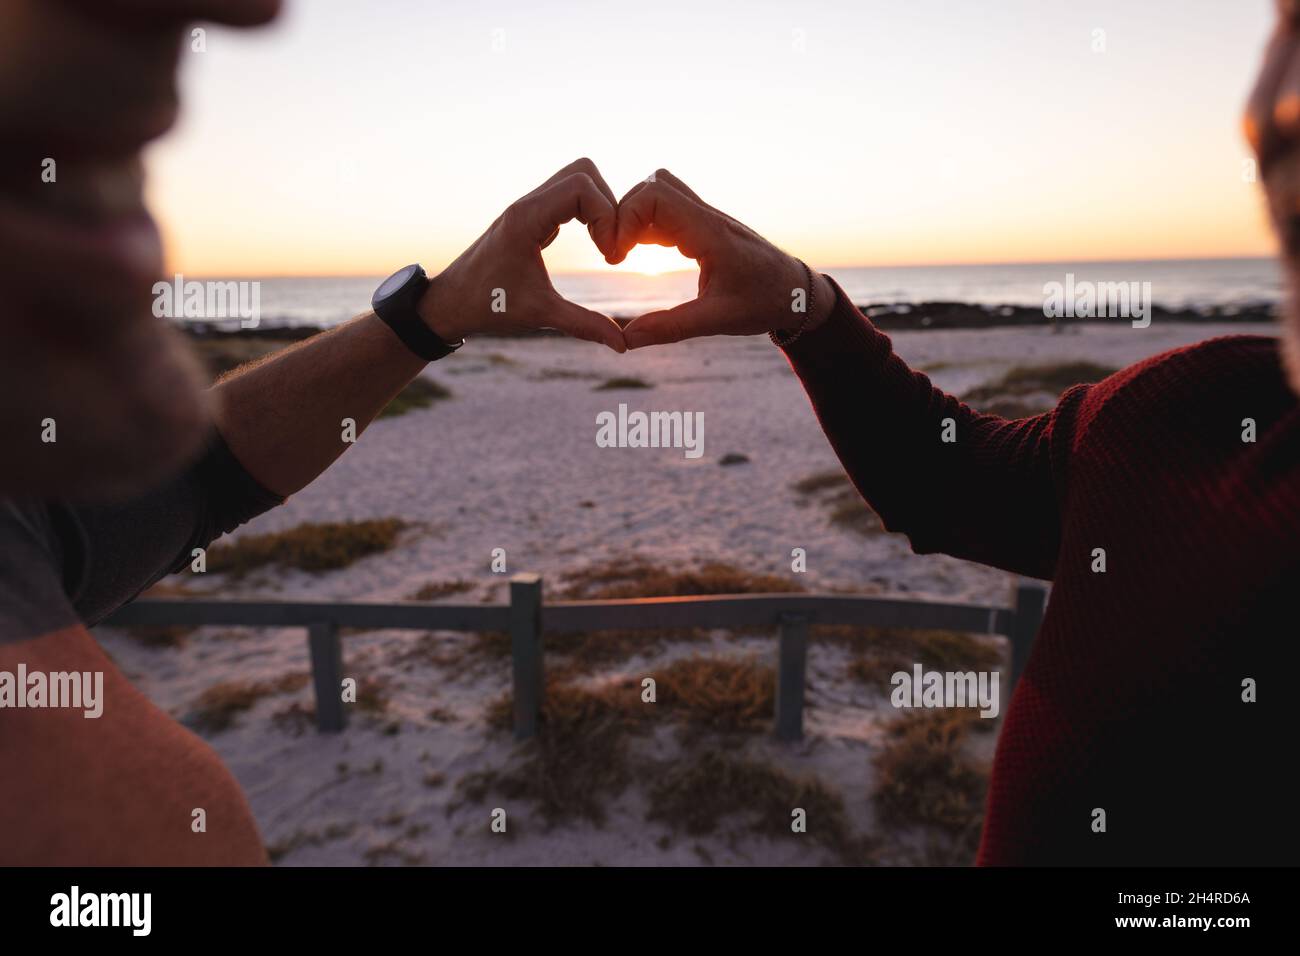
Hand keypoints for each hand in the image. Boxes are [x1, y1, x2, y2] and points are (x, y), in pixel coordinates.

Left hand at [418, 159, 625, 351]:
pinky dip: (588, 215)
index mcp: (527, 218)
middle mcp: (528, 204)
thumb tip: (623, 345)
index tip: (610, 255)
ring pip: (577, 180)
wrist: (450, 303)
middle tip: (611, 245)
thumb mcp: (540, 315)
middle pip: (583, 171)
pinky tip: (593, 246)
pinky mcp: (532, 218)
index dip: (607, 216)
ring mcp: (530, 208)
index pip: (582, 187)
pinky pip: (568, 198)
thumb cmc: (488, 306)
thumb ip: (584, 325)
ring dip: (600, 208)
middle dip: (609, 204)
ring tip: (604, 246)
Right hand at [609, 169, 834, 347]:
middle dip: (624, 215)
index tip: (618, 256)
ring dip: (636, 217)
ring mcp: (706, 218)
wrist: (797, 293)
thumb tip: (627, 339)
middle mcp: (707, 216)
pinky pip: (668, 210)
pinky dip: (648, 225)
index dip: (625, 219)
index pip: (655, 196)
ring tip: (625, 253)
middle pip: (652, 187)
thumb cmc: (765, 303)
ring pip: (659, 193)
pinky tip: (641, 253)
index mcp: (709, 232)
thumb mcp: (718, 321)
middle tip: (617, 255)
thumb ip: (671, 328)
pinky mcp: (705, 227)